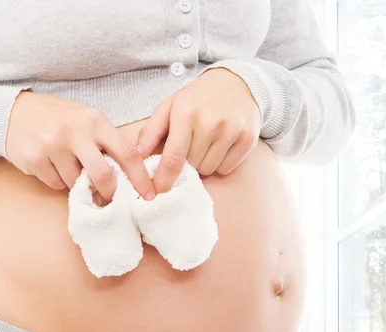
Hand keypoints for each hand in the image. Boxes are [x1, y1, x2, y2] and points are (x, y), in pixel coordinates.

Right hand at [6, 91, 154, 201]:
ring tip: (71, 168)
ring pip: (77, 183)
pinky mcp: (34, 158)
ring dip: (79, 185)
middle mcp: (75, 131)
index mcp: (95, 121)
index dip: (140, 178)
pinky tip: (53, 165)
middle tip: (110, 198)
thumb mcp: (88, 121)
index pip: (126, 153)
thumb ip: (107, 143)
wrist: (15, 111)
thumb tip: (130, 177)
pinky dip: (59, 181)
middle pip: (103, 175)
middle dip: (110, 192)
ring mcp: (52, 145)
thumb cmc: (61, 120)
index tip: (149, 195)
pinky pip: (56, 184)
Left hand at [135, 68, 260, 192]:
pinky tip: (221, 145)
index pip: (173, 157)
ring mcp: (231, 130)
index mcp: (186, 113)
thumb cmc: (198, 99)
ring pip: (209, 169)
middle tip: (190, 147)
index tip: (157, 193)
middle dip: (187, 163)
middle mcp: (210, 121)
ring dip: (204, 164)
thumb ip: (152, 130)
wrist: (237, 83)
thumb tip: (138, 154)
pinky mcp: (247, 138)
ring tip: (206, 144)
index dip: (164, 179)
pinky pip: (227, 168)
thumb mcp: (171, 106)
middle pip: (192, 166)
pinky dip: (221, 163)